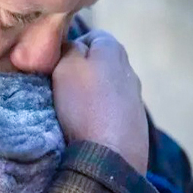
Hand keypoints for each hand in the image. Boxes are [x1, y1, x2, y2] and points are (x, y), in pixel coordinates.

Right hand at [52, 30, 148, 174]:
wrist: (109, 157)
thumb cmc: (84, 106)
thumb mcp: (65, 66)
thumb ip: (69, 48)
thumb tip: (73, 46)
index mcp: (114, 50)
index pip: (91, 35)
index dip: (71, 47)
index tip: (57, 65)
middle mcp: (130, 69)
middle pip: (100, 62)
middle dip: (82, 70)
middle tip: (61, 87)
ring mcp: (136, 98)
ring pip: (107, 86)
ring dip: (92, 94)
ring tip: (74, 111)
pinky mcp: (136, 123)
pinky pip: (113, 109)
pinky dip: (101, 113)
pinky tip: (89, 126)